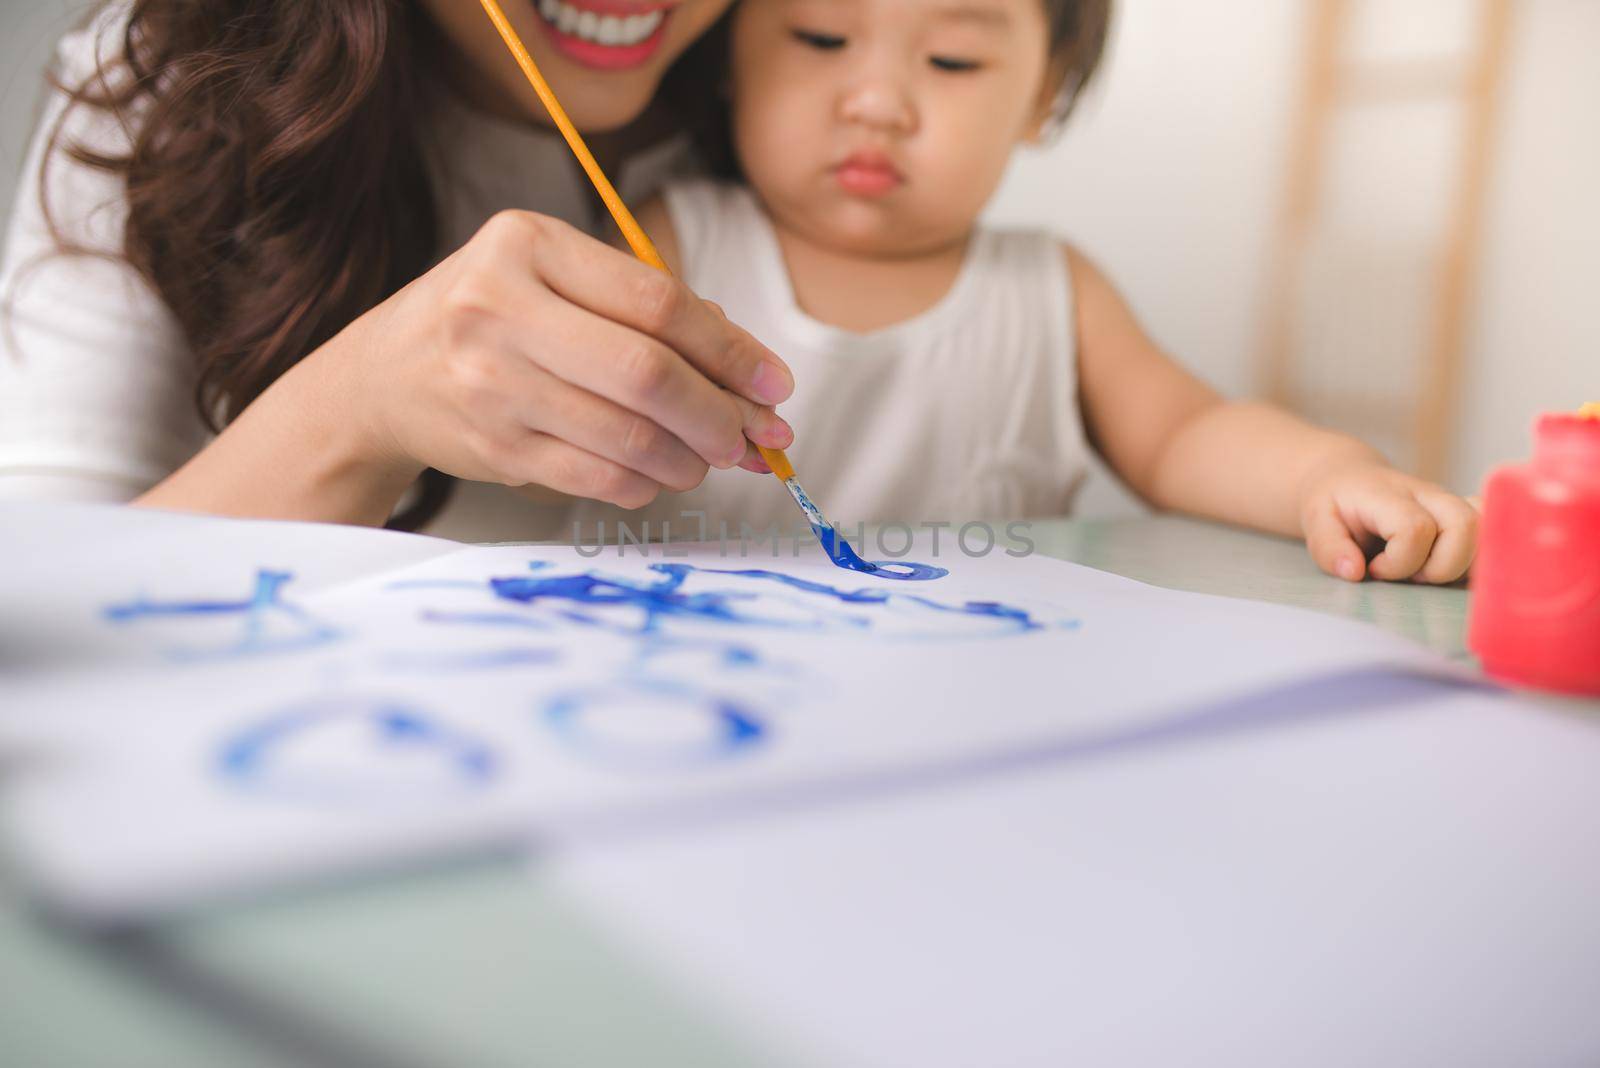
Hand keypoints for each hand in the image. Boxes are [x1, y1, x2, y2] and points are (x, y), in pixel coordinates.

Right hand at [330, 210, 793, 508]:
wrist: (381, 378)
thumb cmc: (491, 320)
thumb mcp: (553, 279)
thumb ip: (643, 309)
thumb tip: (749, 370)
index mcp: (527, 245)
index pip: (657, 302)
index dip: (730, 350)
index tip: (774, 383)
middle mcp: (500, 309)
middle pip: (647, 373)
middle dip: (719, 414)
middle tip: (756, 435)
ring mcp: (492, 384)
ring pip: (628, 435)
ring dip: (689, 457)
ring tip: (711, 457)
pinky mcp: (494, 447)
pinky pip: (598, 476)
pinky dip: (646, 482)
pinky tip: (660, 474)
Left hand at [1298, 459, 1477, 583]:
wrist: (1348, 476)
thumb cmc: (1334, 502)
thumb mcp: (1316, 521)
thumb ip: (1329, 547)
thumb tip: (1355, 572)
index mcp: (1389, 495)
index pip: (1415, 528)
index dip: (1400, 561)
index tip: (1375, 569)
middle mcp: (1428, 494)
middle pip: (1464, 526)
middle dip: (1442, 566)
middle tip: (1409, 575)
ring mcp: (1450, 502)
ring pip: (1485, 530)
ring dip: (1463, 564)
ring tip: (1427, 570)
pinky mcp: (1462, 513)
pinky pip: (1491, 529)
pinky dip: (1480, 554)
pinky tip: (1449, 563)